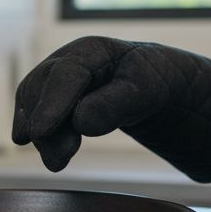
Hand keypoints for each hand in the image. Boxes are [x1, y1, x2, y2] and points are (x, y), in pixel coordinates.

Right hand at [10, 36, 210, 180]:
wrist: (172, 88)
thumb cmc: (163, 82)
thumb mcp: (147, 91)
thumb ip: (115, 105)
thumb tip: (79, 121)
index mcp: (93, 50)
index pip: (66, 74)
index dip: (50, 104)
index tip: (40, 133)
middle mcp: (72, 61)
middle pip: (44, 88)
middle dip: (44, 123)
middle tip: (57, 160)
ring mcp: (65, 81)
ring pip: (37, 103)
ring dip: (42, 133)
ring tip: (58, 161)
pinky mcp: (66, 101)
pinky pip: (43, 113)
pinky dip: (42, 132)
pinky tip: (45, 149)